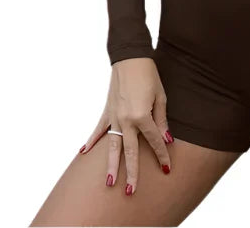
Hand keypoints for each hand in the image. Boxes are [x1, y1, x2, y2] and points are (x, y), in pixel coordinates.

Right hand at [78, 57, 173, 194]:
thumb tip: (165, 139)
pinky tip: (83, 153)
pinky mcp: (107, 111)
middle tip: (131, 191)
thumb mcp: (160, 97)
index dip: (162, 155)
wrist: (130, 57)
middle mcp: (127, 120)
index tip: (167, 168)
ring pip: (112, 147)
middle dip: (132, 173)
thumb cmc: (149, 75)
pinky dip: (91, 141)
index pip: (154, 141)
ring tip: (109, 183)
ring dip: (111, 165)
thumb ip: (161, 120)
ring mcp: (114, 117)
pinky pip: (98, 130)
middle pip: (130, 152)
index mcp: (142, 116)